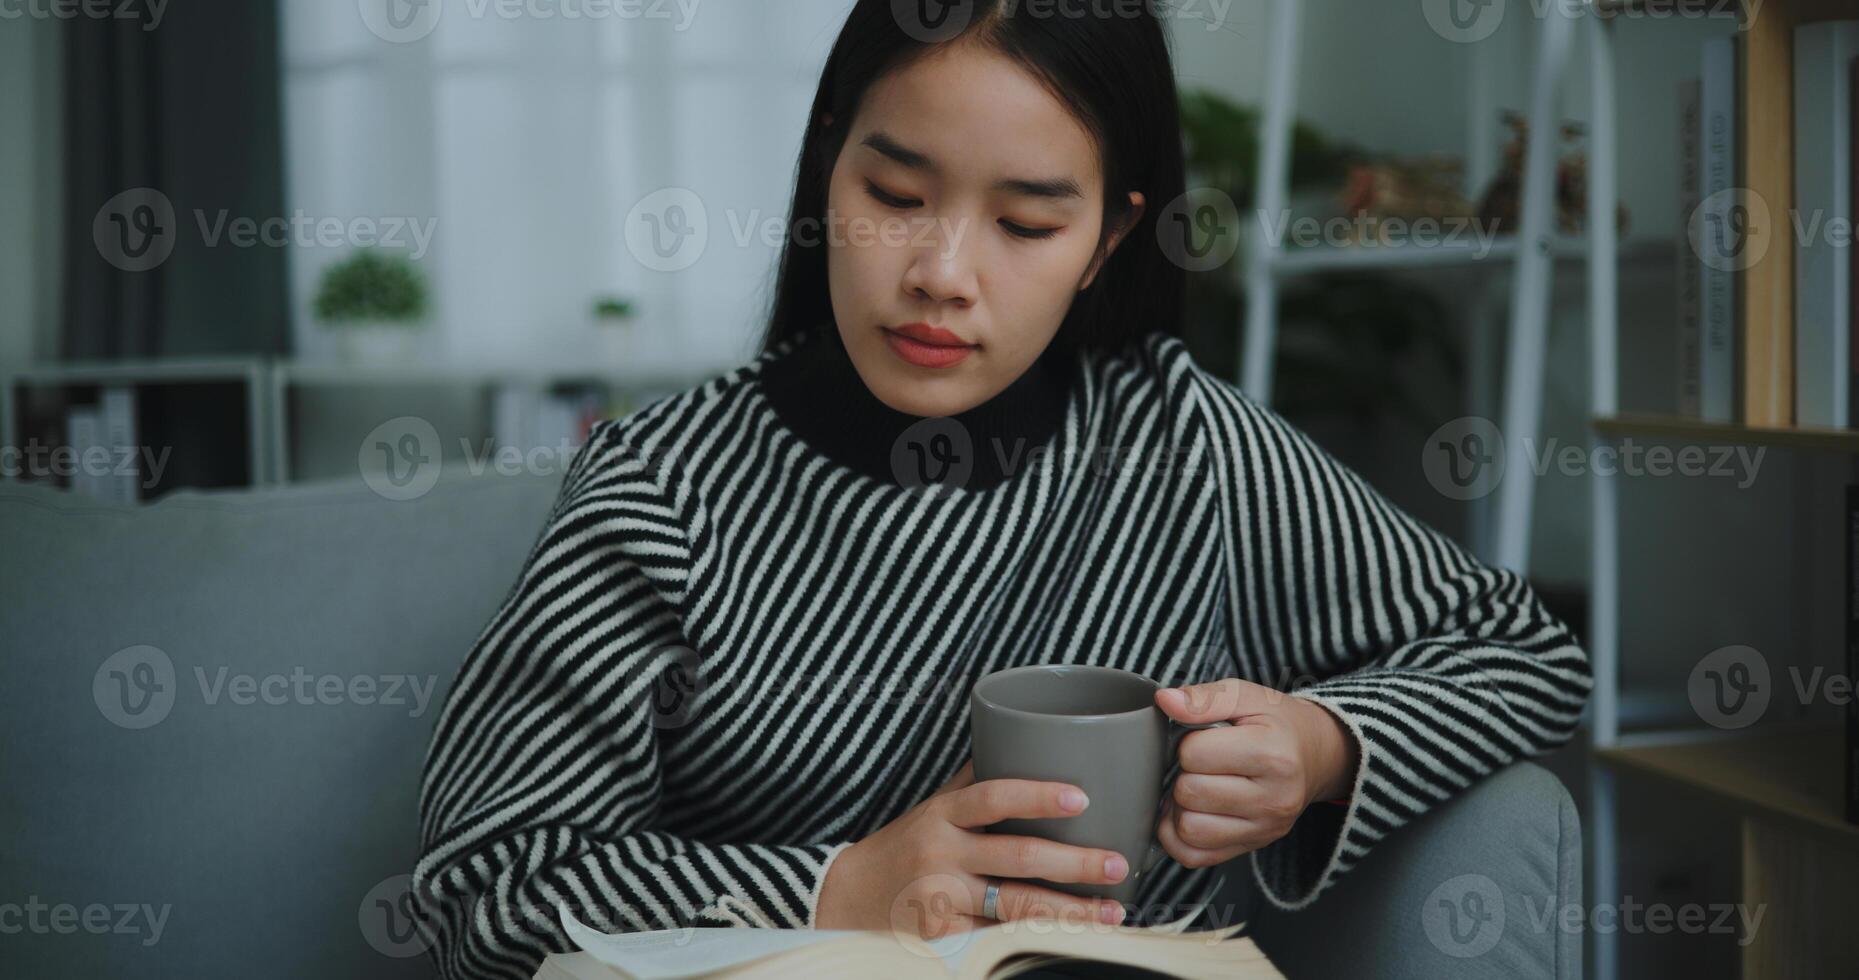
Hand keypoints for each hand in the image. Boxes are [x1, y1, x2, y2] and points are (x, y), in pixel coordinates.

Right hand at [815, 760, 1130, 937]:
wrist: (847, 897)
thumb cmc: (904, 846)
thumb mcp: (933, 808)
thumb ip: (976, 784)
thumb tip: (1032, 745)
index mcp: (942, 814)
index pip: (993, 797)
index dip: (1037, 795)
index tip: (1082, 797)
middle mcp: (941, 854)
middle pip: (1016, 857)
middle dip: (1074, 863)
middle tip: (1118, 865)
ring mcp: (942, 898)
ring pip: (1015, 906)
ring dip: (1070, 911)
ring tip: (1113, 912)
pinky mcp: (943, 935)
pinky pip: (998, 938)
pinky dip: (1038, 938)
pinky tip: (1073, 939)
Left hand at [1151, 678, 1358, 868]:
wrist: (1315, 754)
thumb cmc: (1276, 724)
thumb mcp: (1247, 696)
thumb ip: (1205, 698)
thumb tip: (1166, 701)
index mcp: (1273, 756)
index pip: (1194, 754)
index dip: (1188, 742)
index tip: (1204, 738)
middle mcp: (1273, 800)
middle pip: (1189, 793)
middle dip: (1184, 773)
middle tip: (1201, 764)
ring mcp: (1264, 829)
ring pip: (1188, 830)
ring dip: (1180, 807)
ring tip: (1197, 786)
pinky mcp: (1251, 847)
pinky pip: (1193, 856)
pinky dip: (1179, 837)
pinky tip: (1191, 812)